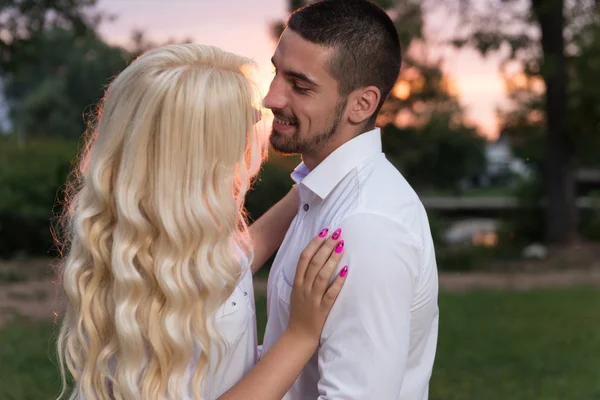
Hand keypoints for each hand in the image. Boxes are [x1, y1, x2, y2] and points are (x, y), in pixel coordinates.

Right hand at [286, 228, 347, 344]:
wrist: (298, 336)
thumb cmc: (299, 313)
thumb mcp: (297, 292)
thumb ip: (303, 277)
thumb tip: (314, 258)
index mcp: (297, 282)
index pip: (304, 257)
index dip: (314, 243)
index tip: (325, 231)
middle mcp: (304, 288)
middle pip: (315, 262)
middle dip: (327, 245)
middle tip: (338, 233)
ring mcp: (313, 298)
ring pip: (322, 274)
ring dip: (333, 258)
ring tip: (342, 245)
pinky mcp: (322, 309)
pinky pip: (330, 293)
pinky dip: (338, 281)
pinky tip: (346, 270)